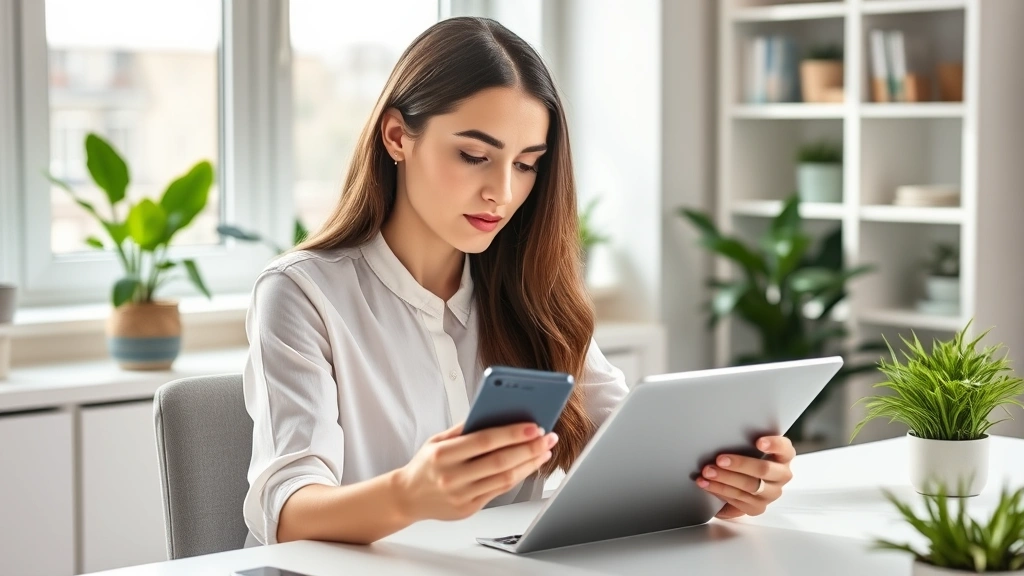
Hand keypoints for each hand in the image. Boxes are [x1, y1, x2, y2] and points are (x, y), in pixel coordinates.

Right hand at [393, 422, 558, 521]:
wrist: (408, 497)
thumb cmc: (426, 464)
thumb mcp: (437, 439)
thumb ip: (465, 428)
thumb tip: (498, 413)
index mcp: (443, 454)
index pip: (484, 441)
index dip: (512, 433)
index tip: (533, 426)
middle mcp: (452, 476)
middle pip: (500, 462)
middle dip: (529, 448)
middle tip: (548, 437)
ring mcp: (461, 496)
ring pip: (504, 479)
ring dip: (529, 464)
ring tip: (544, 450)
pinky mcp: (469, 509)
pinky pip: (499, 491)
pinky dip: (517, 476)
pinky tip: (528, 465)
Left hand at [696, 435, 794, 519]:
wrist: (744, 482)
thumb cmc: (746, 457)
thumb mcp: (749, 447)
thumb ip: (745, 441)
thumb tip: (723, 431)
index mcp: (783, 456)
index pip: (784, 448)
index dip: (773, 445)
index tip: (758, 442)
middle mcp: (781, 475)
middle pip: (763, 470)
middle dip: (739, 464)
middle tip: (719, 460)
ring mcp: (771, 493)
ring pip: (749, 486)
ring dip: (725, 479)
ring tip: (707, 472)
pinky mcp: (758, 507)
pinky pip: (739, 499)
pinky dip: (720, 490)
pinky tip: (707, 484)